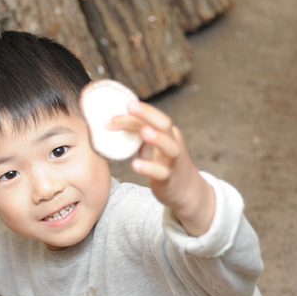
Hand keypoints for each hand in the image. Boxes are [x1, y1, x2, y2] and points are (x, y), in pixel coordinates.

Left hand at [108, 100, 215, 235]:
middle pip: (164, 124)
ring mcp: (173, 161)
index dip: (136, 112)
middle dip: (147, 113)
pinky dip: (149, 168)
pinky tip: (135, 164)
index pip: (152, 117)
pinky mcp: (169, 178)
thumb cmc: (163, 163)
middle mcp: (172, 142)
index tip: (117, 109)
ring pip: (169, 147)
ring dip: (158, 138)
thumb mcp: (152, 145)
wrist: (185, 189)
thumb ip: (138, 133)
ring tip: (144, 132)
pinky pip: (161, 172)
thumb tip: (112, 120)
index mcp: (167, 132)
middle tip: (129, 106)